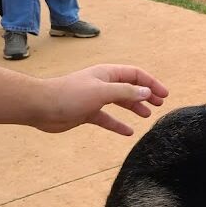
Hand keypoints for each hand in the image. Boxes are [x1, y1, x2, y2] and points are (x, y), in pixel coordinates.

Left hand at [38, 64, 168, 135]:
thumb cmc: (71, 95)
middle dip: (146, 94)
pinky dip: (118, 124)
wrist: (41, 107)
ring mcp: (95, 99)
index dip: (151, 83)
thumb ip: (127, 92)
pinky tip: (128, 132)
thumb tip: (147, 92)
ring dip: (134, 108)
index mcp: (107, 74)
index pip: (135, 75)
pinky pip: (108, 118)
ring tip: (147, 116)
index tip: (164, 95)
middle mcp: (103, 84)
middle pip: (130, 87)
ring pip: (120, 102)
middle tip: (159, 104)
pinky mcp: (88, 113)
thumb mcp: (103, 91)